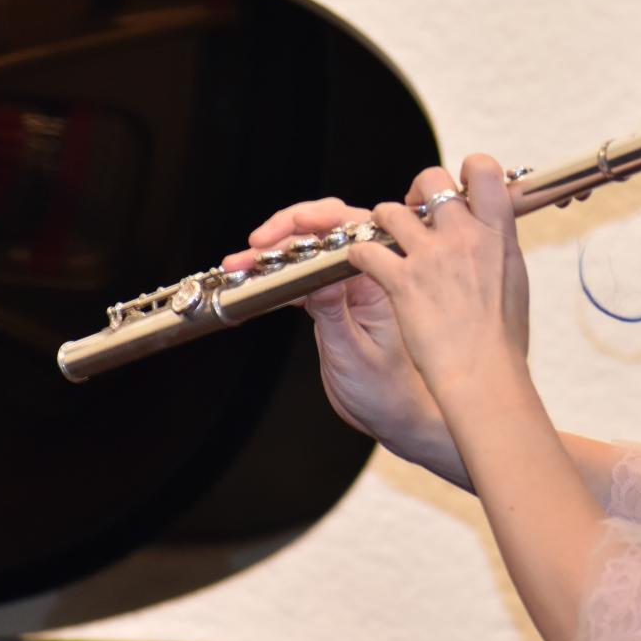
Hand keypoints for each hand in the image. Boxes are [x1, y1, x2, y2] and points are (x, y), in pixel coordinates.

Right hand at [222, 197, 468, 487]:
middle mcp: (370, 275)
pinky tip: (253, 279)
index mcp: (385, 279)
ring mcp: (350, 286)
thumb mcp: (354, 354)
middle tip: (253, 249)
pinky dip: (277, 275)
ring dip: (274, 254)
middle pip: (326, 230)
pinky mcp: (334, 300)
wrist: (399, 417)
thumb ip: (333, 311)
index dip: (312, 223)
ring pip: (310, 252)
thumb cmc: (390, 391)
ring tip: (241, 263)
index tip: (281, 235)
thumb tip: (314, 274)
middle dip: (285, 232)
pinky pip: (304, 275)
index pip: (349, 231)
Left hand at [348, 155, 531, 403]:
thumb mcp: (515, 280)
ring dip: (382, 222)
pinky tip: (364, 266)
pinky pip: (366, 250)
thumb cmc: (503, 339)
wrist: (484, 375)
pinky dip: (359, 256)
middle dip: (416, 190)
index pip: (483, 170)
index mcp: (498, 234)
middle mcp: (464, 236)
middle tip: (413, 210)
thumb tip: (494, 231)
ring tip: (384, 239)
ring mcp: (430, 256)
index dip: (465, 170)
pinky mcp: (401, 280)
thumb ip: (499, 247)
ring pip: (390, 211)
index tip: (457, 189)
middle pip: (431, 180)